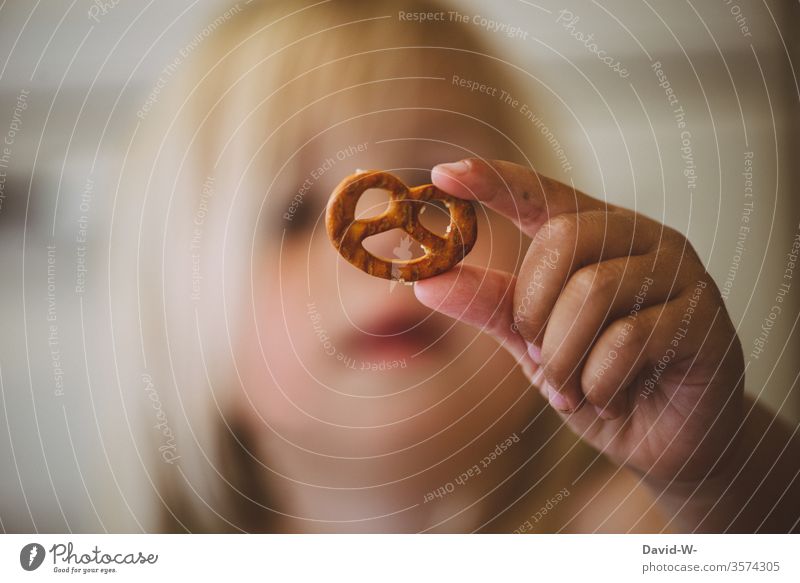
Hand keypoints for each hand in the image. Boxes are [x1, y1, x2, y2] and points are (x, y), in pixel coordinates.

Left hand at [415, 158, 744, 484]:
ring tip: (571, 388)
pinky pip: (627, 340)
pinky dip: (598, 383)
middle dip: (533, 311)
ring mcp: (681, 273)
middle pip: (564, 239)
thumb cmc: (598, 380)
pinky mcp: (705, 318)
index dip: (493, 182)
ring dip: (562, 357)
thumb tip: (428, 283)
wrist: (666, 441)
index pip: (541, 195)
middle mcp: (642, 239)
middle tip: (536, 354)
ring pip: (592, 291)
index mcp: (599, 234)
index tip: (442, 174)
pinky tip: (609, 399)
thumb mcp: (533, 342)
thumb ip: (491, 306)